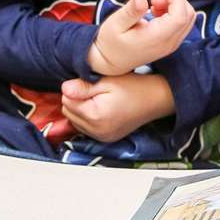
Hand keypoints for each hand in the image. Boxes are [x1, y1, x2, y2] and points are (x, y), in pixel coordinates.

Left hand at [59, 74, 174, 143]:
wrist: (156, 98)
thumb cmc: (135, 88)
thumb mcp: (107, 81)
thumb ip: (83, 86)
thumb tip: (64, 88)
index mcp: (95, 116)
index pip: (66, 101)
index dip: (75, 88)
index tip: (88, 83)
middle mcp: (97, 131)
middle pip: (68, 112)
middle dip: (76, 100)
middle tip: (95, 90)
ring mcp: (102, 137)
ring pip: (75, 121)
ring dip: (81, 109)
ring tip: (99, 99)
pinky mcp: (106, 138)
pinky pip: (85, 128)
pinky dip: (89, 118)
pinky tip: (101, 109)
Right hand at [89, 0, 195, 75]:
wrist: (111, 62)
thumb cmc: (111, 42)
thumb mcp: (114, 24)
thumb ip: (130, 12)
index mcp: (157, 38)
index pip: (181, 17)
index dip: (176, 0)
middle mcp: (169, 43)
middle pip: (189, 16)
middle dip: (176, 1)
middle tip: (155, 0)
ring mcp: (172, 45)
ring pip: (189, 20)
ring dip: (176, 7)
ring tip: (154, 6)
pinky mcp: (170, 44)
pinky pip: (183, 25)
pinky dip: (175, 13)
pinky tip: (157, 13)